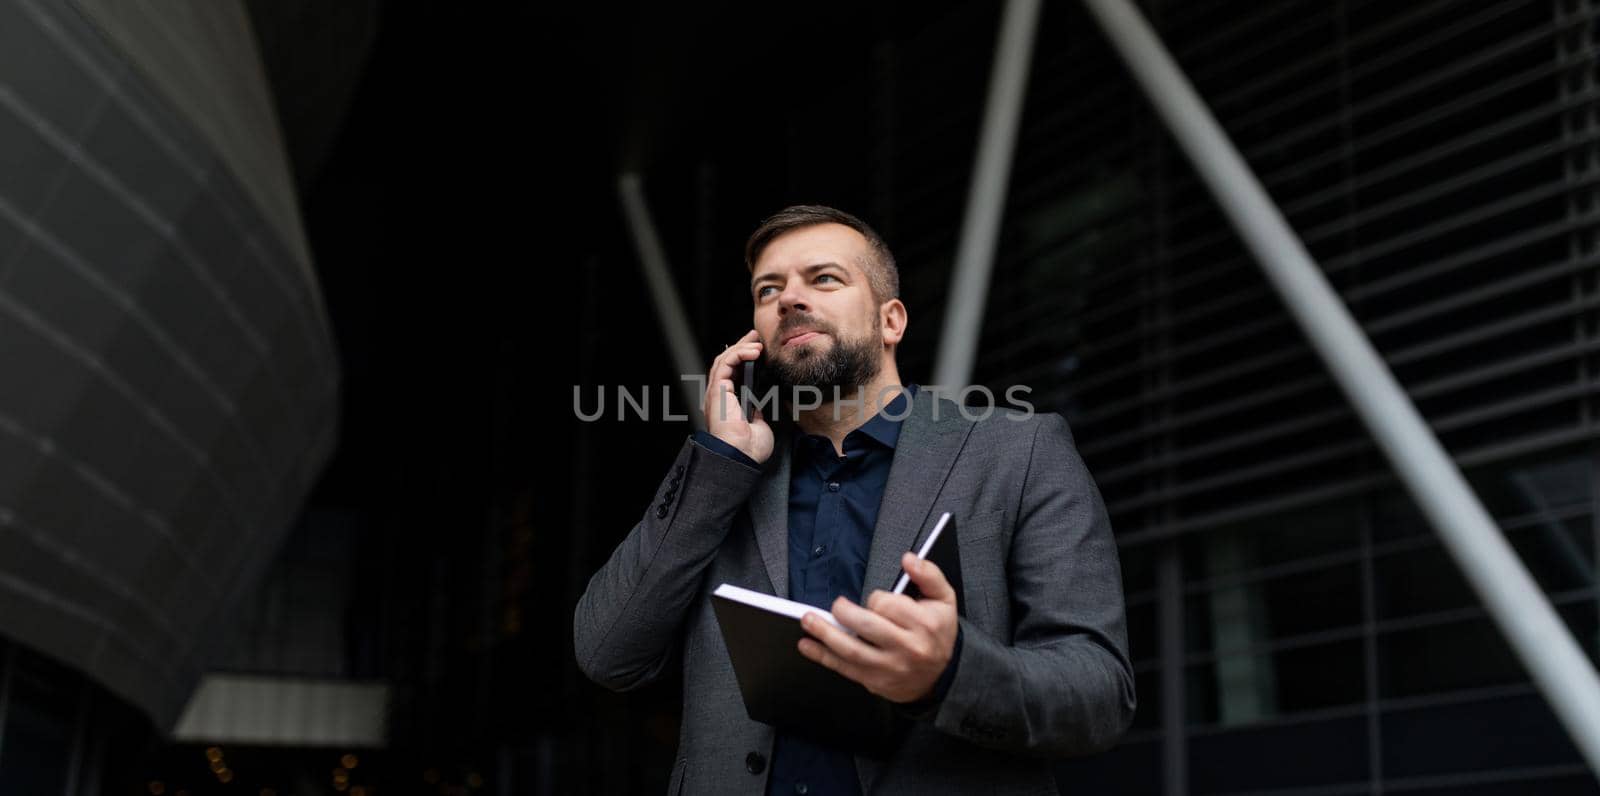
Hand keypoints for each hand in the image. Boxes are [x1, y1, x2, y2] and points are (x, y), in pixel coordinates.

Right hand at [704, 329, 772, 463]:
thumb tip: (758, 406)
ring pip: (724, 360)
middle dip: (741, 346)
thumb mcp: (757, 426)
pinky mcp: (717, 390)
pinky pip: (724, 364)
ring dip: (741, 348)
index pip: (732, 374)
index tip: (758, 349)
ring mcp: (716, 393)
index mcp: (727, 405)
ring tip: (757, 344)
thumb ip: (755, 414)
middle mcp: (719, 397)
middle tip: (756, 337)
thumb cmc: (749, 448)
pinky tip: (753, 352)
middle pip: (726, 363)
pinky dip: (738, 354)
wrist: (742, 456)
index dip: (743, 359)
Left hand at [797, 552, 959, 703]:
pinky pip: (845, 668)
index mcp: (924, 625)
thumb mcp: (944, 599)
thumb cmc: (938, 633)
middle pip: (867, 627)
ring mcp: (890, 668)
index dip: (877, 599)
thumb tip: (909, 559)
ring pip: (852, 650)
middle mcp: (908, 648)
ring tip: (808, 620)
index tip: (877, 601)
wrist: (940, 676)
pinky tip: (809, 645)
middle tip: (835, 605)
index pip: (889, 606)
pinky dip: (823, 657)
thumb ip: (929, 574)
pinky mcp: (876, 682)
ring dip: (825, 634)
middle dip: (844, 613)